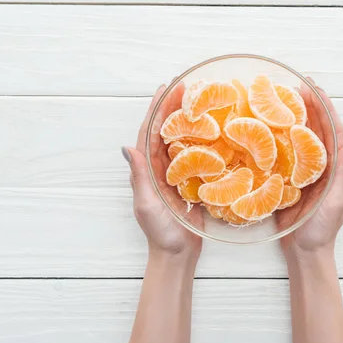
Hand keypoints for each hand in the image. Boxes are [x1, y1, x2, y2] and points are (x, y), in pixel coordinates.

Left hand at [122, 83, 202, 261]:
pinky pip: (197, 157)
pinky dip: (203, 141)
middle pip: (166, 131)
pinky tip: (214, 131)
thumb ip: (140, 176)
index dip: (157, 109)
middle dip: (174, 108)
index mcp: (147, 171)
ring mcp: (176, 175)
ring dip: (188, 121)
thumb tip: (127, 147)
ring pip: (181, 141)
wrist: (177, 255)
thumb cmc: (160, 233)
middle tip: (187, 87)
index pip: (149, 133)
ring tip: (201, 101)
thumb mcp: (146, 204)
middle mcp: (160, 169)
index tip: (165, 88)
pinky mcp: (191, 183)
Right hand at [278, 78, 342, 255]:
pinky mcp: (288, 179)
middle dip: (309, 107)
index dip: (326, 109)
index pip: (334, 132)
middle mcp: (321, 166)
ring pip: (300, 139)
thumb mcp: (336, 202)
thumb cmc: (322, 230)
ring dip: (294, 118)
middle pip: (316, 130)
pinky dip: (277, 139)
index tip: (315, 89)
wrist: (304, 252)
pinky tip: (266, 128)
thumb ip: (342, 175)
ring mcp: (304, 172)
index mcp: (336, 168)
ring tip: (282, 99)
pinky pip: (283, 154)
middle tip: (295, 86)